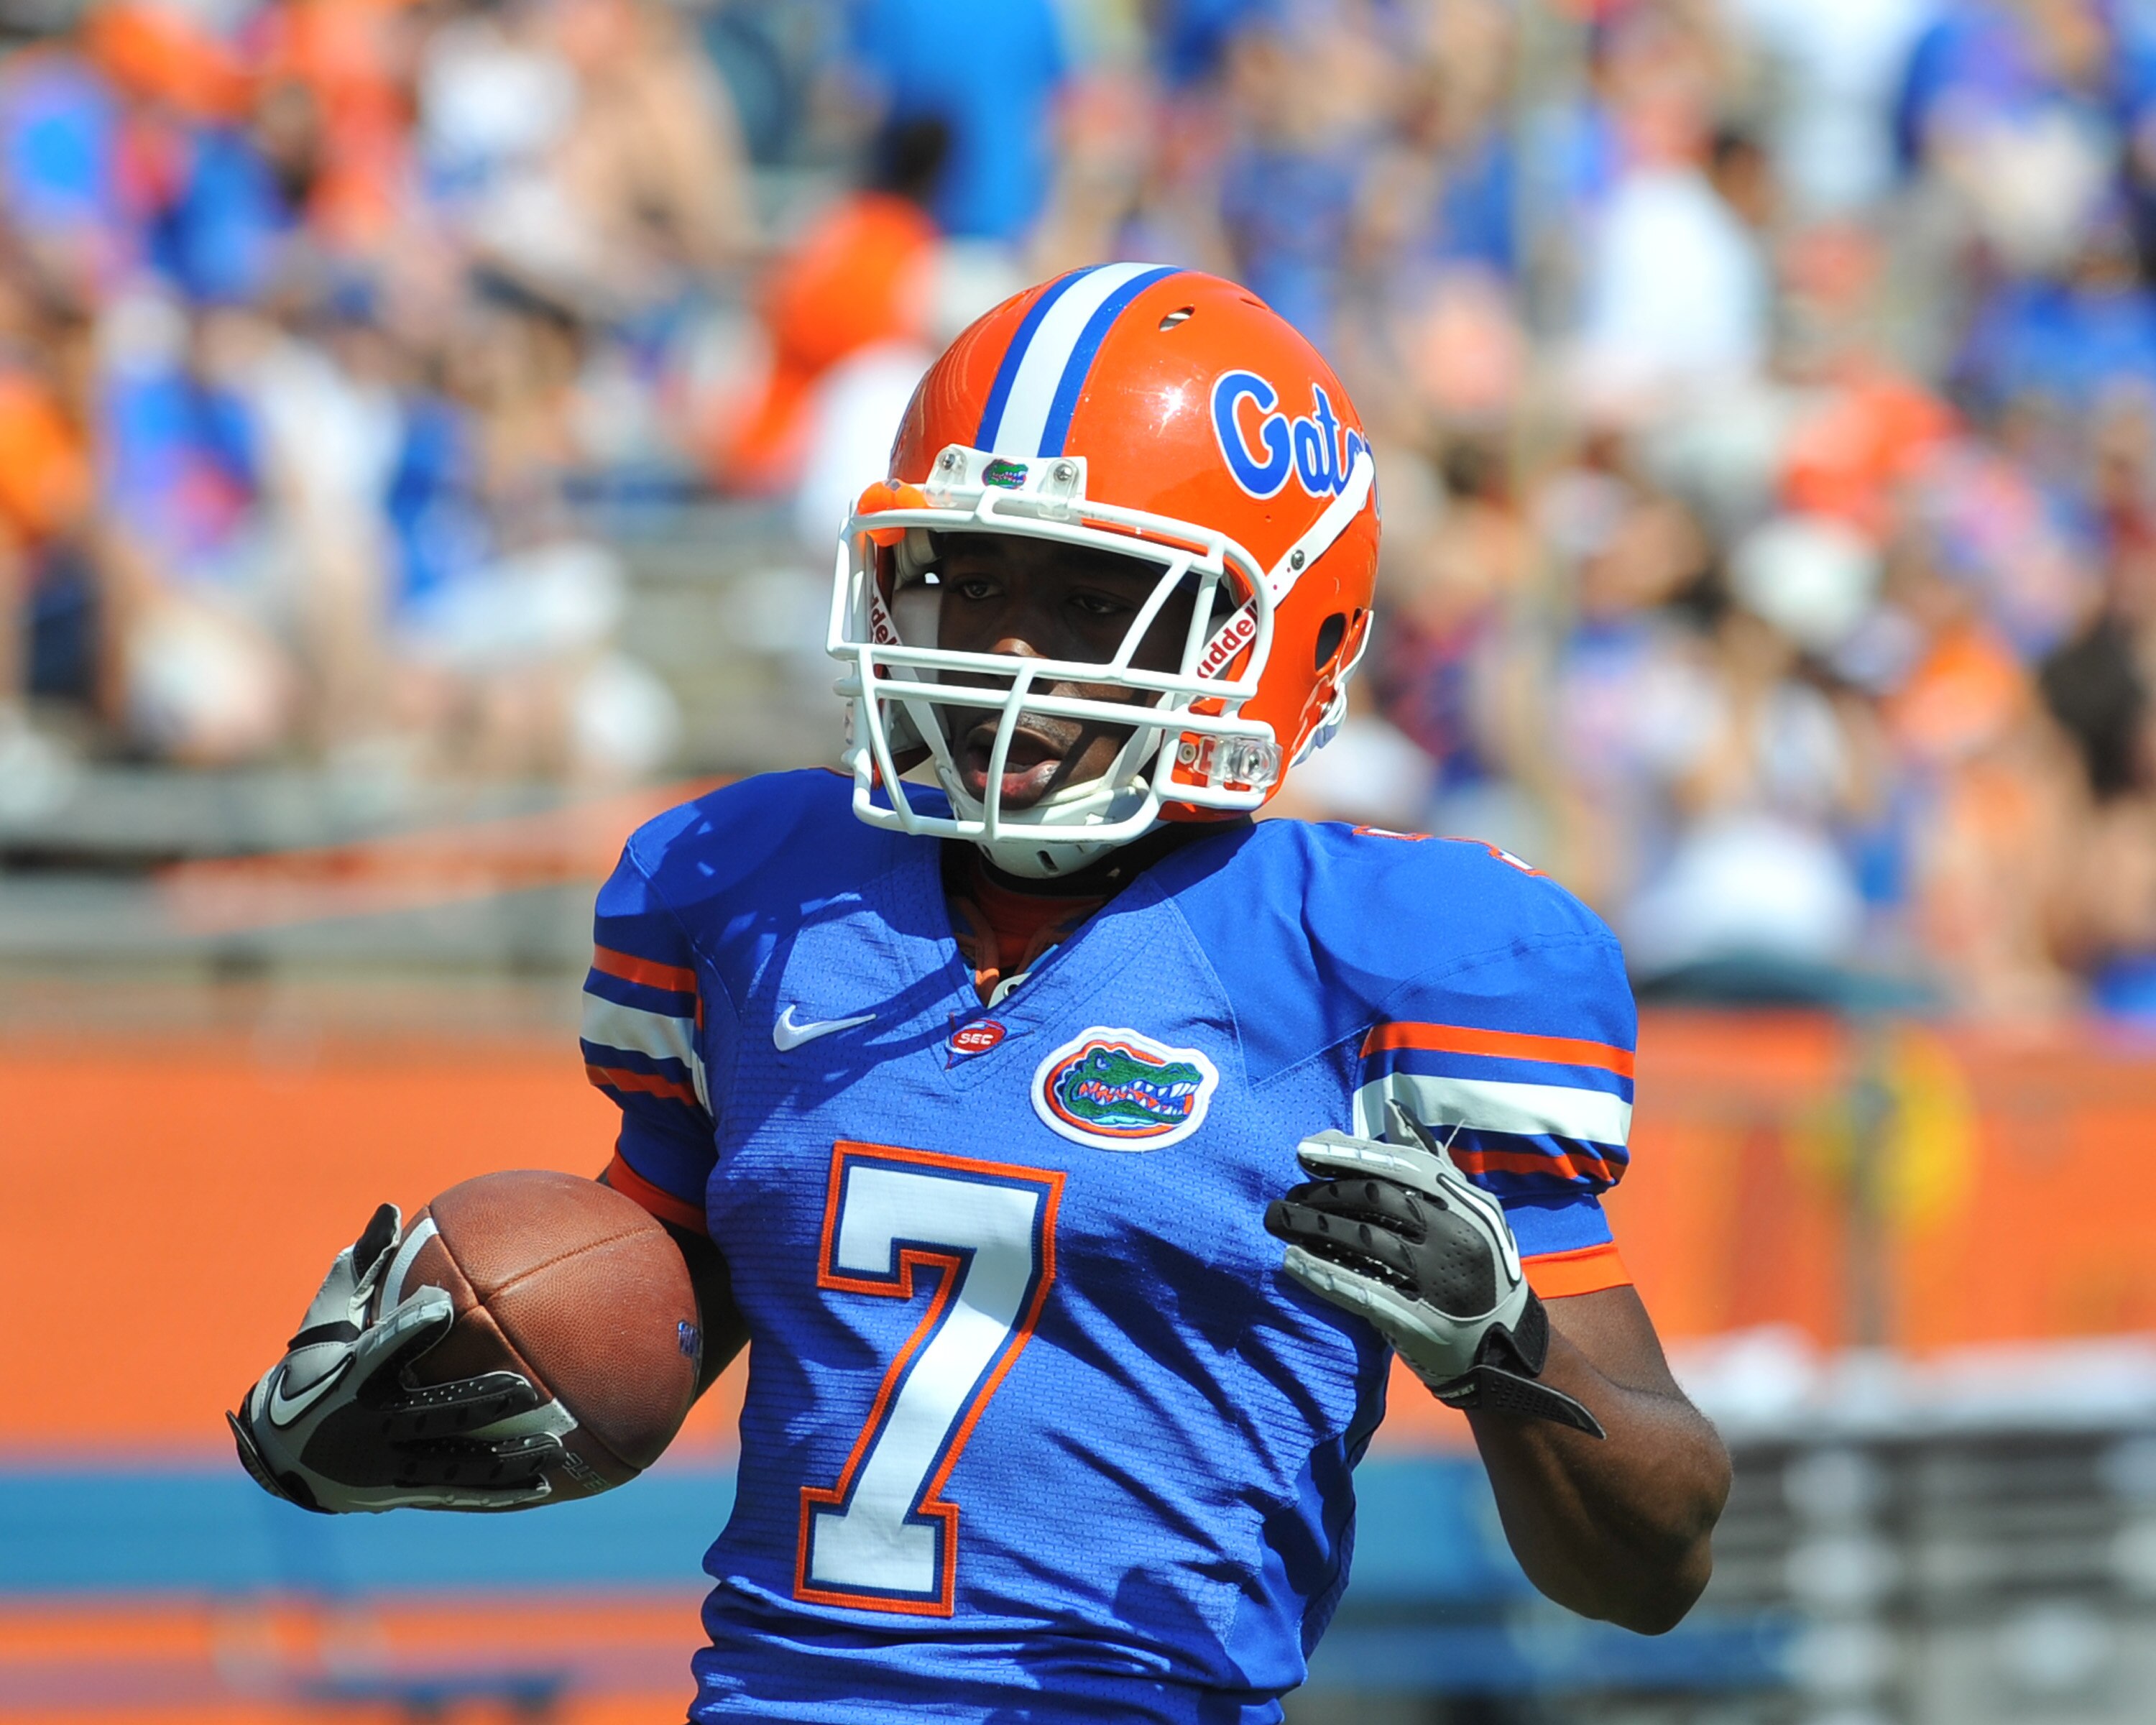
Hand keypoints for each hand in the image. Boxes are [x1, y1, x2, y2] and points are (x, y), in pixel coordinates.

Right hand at [229, 1203, 568, 1511]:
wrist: (275, 1453)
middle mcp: (366, 1427)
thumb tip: (392, 1208)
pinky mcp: (398, 1494)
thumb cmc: (311, 1370)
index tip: (442, 1306)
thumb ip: (361, 1268)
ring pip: (453, 1464)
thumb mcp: (326, 1322)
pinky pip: (457, 1493)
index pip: (379, 1351)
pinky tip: (544, 1488)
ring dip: (505, 1457)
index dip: (408, 1329)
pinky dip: (499, 1492)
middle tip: (527, 1388)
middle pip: (429, 1415)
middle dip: (478, 1403)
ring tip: (553, 1448)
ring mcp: (384, 1468)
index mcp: (348, 1379)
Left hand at [1264, 1103, 1603, 1436]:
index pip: (1403, 1165)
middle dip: (1325, 1193)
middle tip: (1286, 1195)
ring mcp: (1442, 1281)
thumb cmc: (1475, 1266)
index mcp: (1469, 1203)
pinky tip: (1292, 1261)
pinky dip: (1323, 1274)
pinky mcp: (1423, 1323)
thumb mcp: (1468, 1210)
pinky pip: (1363, 1292)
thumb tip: (1391, 1109)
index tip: (1304, 1151)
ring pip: (1365, 1242)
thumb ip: (1430, 1162)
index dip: (1351, 1154)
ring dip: (1314, 1227)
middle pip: (1378, 1201)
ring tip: (1278, 1220)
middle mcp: (1459, 1236)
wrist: (1505, 1350)